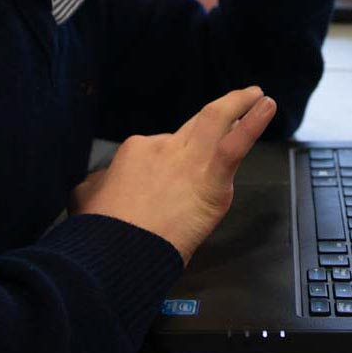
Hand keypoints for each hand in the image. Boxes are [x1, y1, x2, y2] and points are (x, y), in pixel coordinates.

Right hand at [70, 87, 275, 263]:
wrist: (116, 255)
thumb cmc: (99, 234)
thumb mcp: (84, 198)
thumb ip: (99, 184)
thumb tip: (104, 182)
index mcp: (137, 151)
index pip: (163, 147)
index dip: (172, 158)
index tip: (175, 175)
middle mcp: (165, 147)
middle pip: (196, 124)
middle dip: (222, 109)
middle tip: (238, 100)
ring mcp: (191, 159)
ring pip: (218, 122)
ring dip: (241, 105)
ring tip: (259, 97)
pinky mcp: (212, 180)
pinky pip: (236, 145)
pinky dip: (254, 123)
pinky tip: (267, 108)